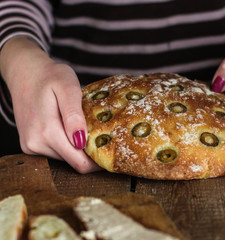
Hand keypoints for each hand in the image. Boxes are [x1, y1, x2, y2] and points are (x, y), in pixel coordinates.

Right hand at [0, 37, 100, 172]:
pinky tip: (70, 128)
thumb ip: (74, 115)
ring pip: (65, 157)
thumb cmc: (50, 76)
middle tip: (102, 137)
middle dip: (90, 154)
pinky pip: (55, 152)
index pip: (79, 163)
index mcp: (47, 132)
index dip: (98, 162)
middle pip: (73, 162)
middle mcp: (36, 144)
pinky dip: (66, 143)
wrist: (25, 72)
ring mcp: (31, 146)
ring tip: (84, 127)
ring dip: (77, 147)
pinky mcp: (29, 145)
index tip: (111, 152)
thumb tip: (81, 141)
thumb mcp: (67, 88)